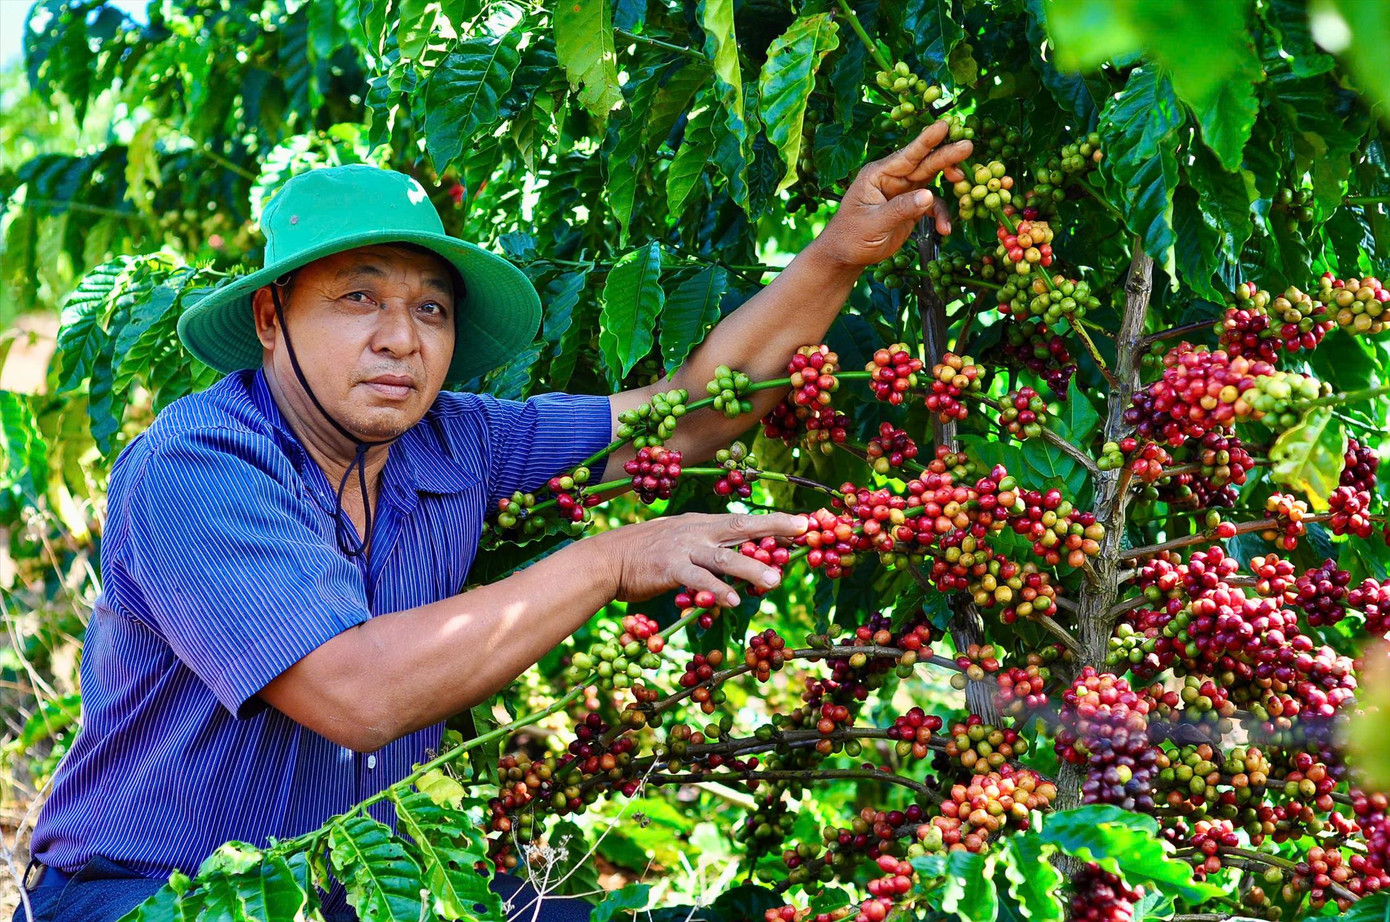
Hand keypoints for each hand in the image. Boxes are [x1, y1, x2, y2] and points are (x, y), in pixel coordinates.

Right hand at [592, 511, 807, 606]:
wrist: (608, 559)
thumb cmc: (645, 554)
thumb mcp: (679, 541)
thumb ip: (706, 550)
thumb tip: (737, 564)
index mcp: (701, 523)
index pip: (742, 521)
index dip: (773, 521)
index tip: (802, 523)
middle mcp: (697, 531)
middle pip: (741, 527)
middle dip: (773, 527)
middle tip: (803, 531)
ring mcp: (684, 549)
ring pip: (724, 558)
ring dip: (751, 569)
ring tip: (774, 581)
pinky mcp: (670, 569)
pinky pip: (698, 580)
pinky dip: (716, 590)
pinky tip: (732, 601)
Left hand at [810, 121, 972, 269]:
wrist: (846, 256)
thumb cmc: (850, 236)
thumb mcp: (874, 224)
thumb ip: (900, 209)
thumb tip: (929, 196)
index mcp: (878, 174)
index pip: (906, 155)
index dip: (926, 140)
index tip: (944, 126)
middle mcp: (893, 178)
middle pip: (924, 163)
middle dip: (946, 156)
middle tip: (968, 146)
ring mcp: (904, 192)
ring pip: (932, 180)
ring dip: (949, 183)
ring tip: (965, 184)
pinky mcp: (912, 207)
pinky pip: (932, 205)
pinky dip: (941, 215)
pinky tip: (945, 229)